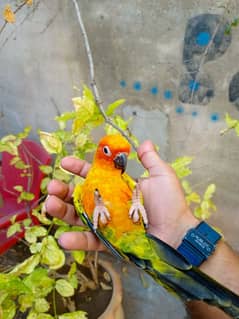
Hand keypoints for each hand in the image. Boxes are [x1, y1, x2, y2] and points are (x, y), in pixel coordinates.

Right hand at [46, 140, 197, 250]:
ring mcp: (106, 222)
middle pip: (80, 195)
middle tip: (52, 186)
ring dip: (61, 211)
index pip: (93, 174)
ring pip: (78, 216)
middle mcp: (108, 203)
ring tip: (49, 205)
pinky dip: (76, 240)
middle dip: (63, 190)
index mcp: (118, 186)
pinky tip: (64, 238)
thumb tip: (144, 141)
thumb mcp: (161, 176)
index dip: (78, 168)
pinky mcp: (109, 241)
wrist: (178, 233)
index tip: (65, 162)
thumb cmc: (171, 204)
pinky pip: (90, 241)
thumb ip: (150, 159)